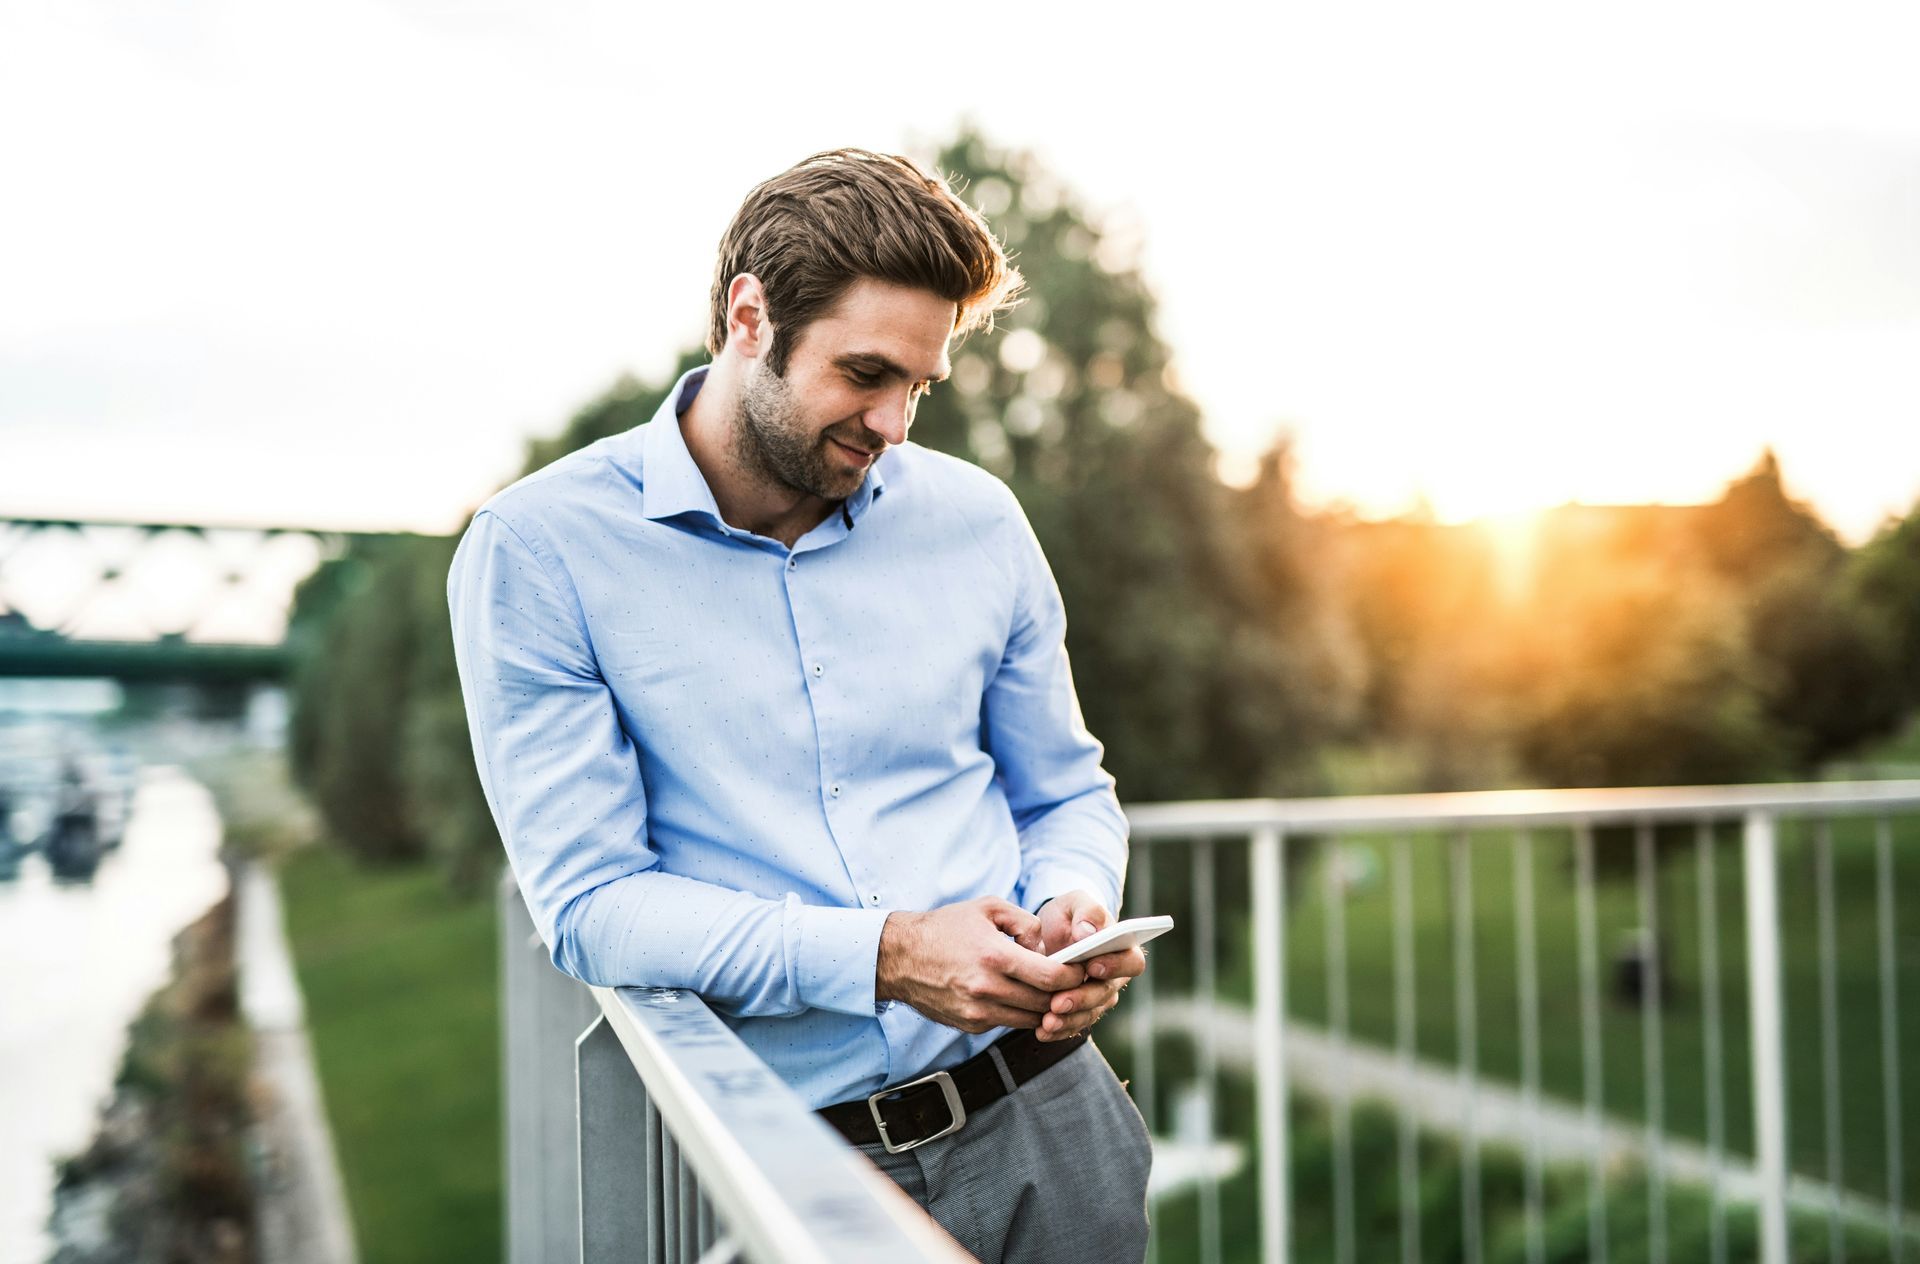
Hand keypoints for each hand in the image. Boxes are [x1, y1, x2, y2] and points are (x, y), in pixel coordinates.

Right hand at [876, 896, 1087, 1033]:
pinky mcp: (971, 1024)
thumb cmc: (945, 928)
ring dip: (1046, 1008)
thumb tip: (1047, 946)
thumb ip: (1025, 922)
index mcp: (995, 956)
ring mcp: (978, 1011)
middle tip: (1075, 983)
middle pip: (1045, 1002)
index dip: (1074, 976)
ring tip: (1053, 992)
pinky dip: (1022, 1013)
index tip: (1082, 969)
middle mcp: (987, 989)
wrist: (900, 957)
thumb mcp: (987, 908)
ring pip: (1030, 1019)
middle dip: (1066, 994)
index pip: (1051, 977)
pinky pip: (1009, 1023)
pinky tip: (1024, 997)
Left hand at [1034, 890, 1146, 1040]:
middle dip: (1082, 999)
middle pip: (1106, 994)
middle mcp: (1114, 977)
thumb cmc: (1069, 916)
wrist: (1050, 935)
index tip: (1092, 966)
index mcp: (1122, 949)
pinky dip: (1058, 1030)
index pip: (1131, 961)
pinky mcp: (1080, 1012)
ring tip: (1047, 1021)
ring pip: (1089, 1014)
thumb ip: (1086, 911)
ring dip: (1069, 1020)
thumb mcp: (1076, 903)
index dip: (1115, 966)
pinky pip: (1073, 1025)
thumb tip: (1087, 931)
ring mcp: (1098, 997)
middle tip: (1058, 1002)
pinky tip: (1042, 1031)